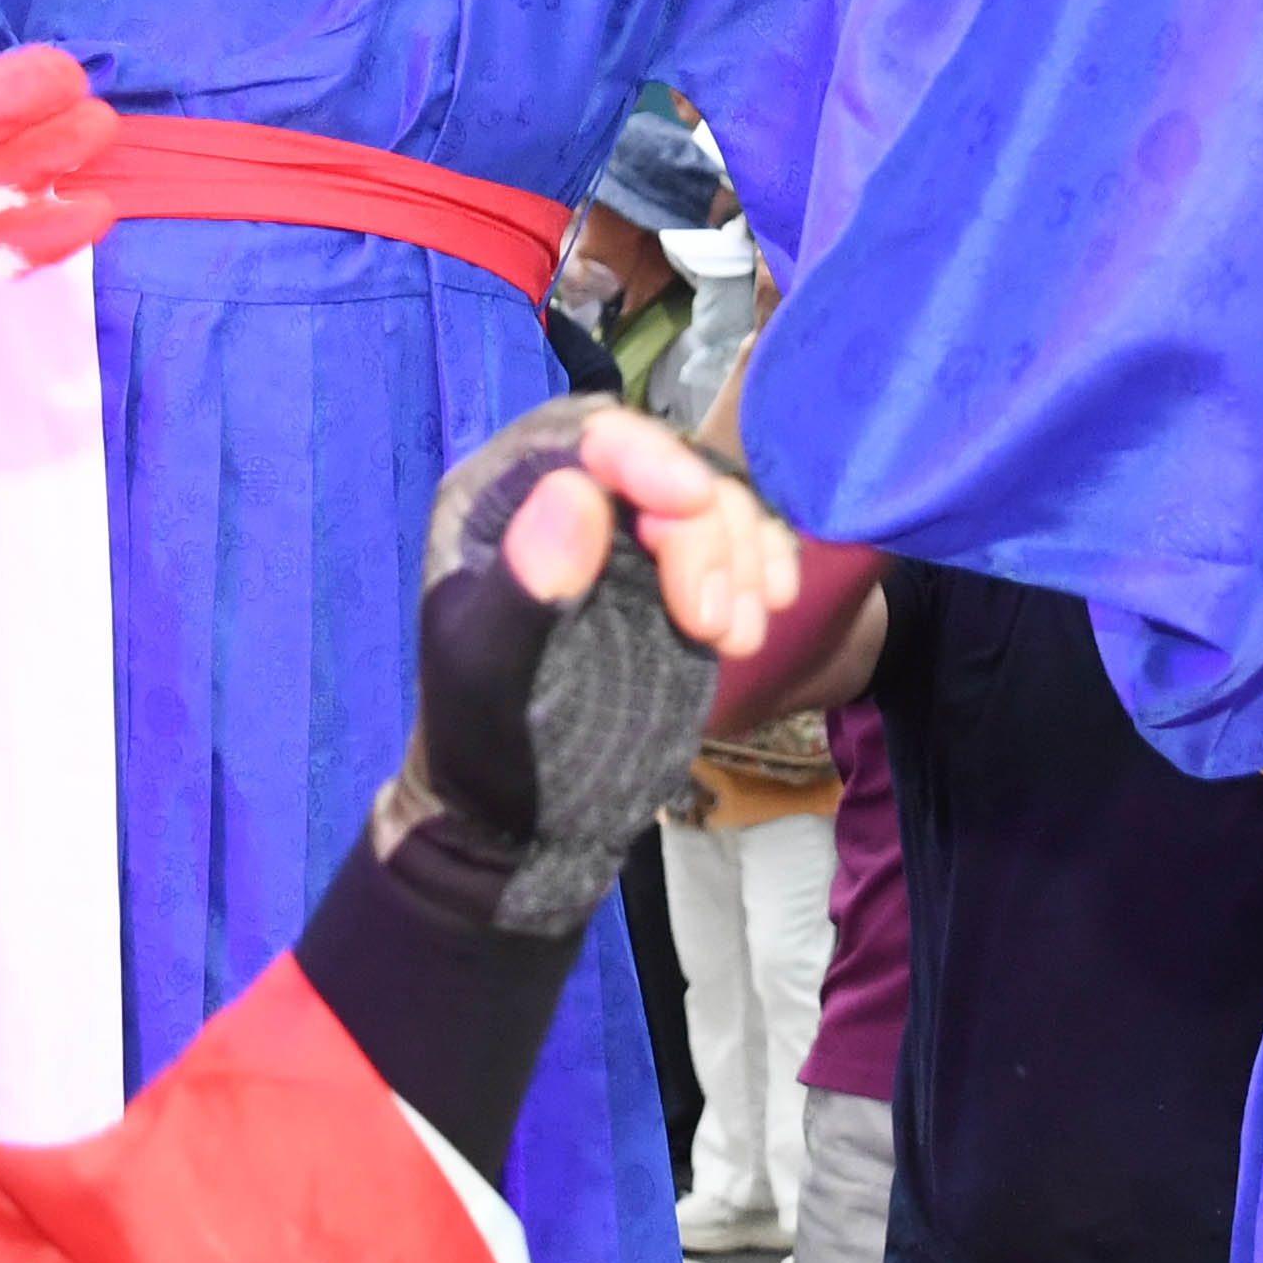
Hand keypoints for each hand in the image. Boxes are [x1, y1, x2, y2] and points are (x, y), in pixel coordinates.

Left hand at [368, 399, 796, 936]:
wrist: (534, 824)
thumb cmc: (494, 749)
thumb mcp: (495, 678)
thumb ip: (527, 589)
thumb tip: (573, 492)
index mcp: (498, 504)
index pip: (577, 438)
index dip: (641, 453)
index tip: (692, 501)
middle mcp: (566, 501)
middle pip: (659, 465)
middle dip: (702, 529)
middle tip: (710, 622)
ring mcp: (627, 536)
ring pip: (709, 497)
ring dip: (741, 555)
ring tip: (735, 639)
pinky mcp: (678, 576)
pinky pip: (739, 536)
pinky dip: (766, 562)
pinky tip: (769, 609)